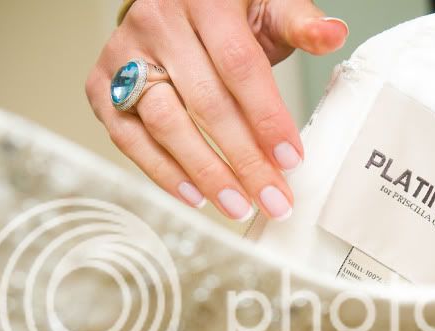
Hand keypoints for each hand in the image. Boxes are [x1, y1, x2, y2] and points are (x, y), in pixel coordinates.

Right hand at [86, 0, 348, 219]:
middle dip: (244, 160)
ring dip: (205, 173)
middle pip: (205, 104)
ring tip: (239, 205)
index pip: (238, 66)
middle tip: (273, 198)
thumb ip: (299, 22)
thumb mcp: (268, 4)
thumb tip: (332, 34)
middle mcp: (157, 24)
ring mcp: (124, 54)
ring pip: (165, 124)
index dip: (266, 117)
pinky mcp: (101, 84)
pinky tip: (195, 196)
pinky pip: (129, 137)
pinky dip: (162, 171)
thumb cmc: (226, 9)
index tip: (291, 159)